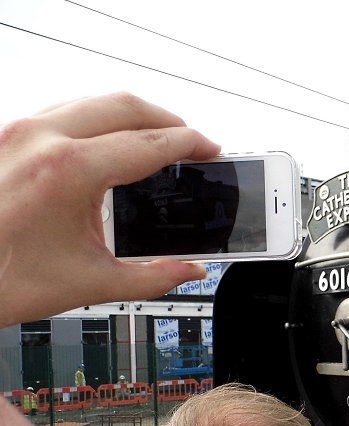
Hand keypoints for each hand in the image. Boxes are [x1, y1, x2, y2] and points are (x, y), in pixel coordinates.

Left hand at [0, 93, 220, 327]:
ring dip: (131, 116)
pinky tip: (111, 144)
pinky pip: (63, 111)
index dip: (189, 144)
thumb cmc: (4, 278)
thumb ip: (154, 277)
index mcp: (69, 171)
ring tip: (156, 141)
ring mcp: (19, 132)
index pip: (149, 143)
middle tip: (192, 142)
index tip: (210, 149)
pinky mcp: (6, 137)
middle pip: (125, 105)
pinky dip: (97, 120)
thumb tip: (190, 270)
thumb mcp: (92, 282)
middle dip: (167, 120)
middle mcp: (42, 139)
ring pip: (92, 101)